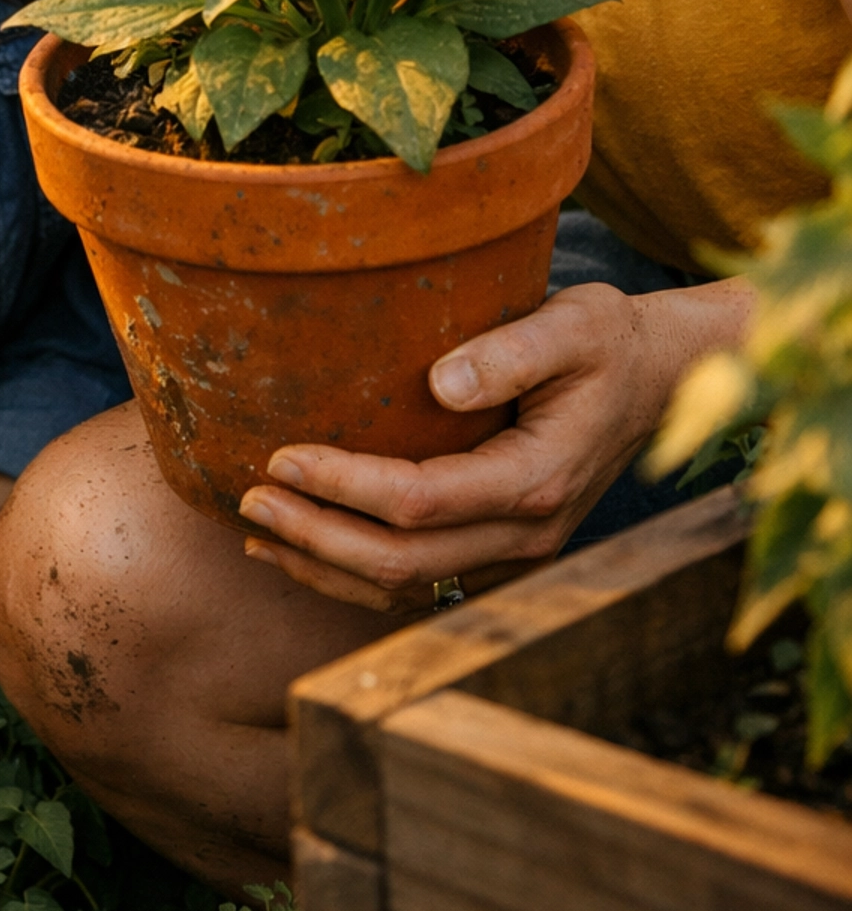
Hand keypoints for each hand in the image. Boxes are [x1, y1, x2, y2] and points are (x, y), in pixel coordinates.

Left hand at [237, 276, 752, 610]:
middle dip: (317, 535)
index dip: (343, 486)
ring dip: (327, 565)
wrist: (662, 378)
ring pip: (407, 586)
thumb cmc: (610, 340)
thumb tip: (442, 380)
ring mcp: (515, 550)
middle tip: (248, 498)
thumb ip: (510, 350)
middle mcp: (526, 531)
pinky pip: (420, 579)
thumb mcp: (574, 324)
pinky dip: (356, 573)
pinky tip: (306, 550)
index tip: (281, 455)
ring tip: (257, 530)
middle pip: (403, 560)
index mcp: (536, 478)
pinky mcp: (501, 547)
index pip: (419, 500)